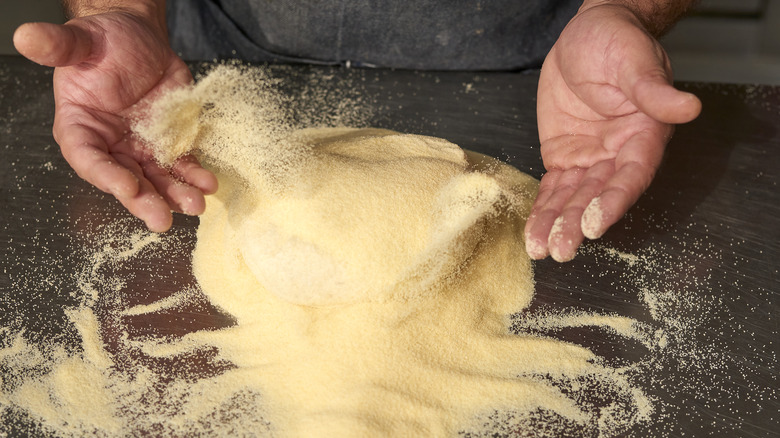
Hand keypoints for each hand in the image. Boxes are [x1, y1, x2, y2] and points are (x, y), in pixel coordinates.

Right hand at [13, 11, 216, 231]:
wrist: (139, 39)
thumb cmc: (104, 42)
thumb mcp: (82, 41)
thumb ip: (59, 46)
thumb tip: (26, 36)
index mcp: (81, 128)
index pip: (89, 158)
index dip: (107, 176)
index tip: (127, 187)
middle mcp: (111, 146)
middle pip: (126, 179)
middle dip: (144, 200)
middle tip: (161, 218)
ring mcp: (142, 148)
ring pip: (157, 178)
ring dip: (175, 194)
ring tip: (195, 205)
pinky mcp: (169, 142)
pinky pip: (183, 163)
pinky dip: (195, 175)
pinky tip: (208, 184)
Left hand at [525, 4, 700, 261]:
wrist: (587, 36)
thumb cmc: (618, 43)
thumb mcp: (635, 63)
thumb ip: (654, 91)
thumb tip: (688, 107)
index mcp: (644, 136)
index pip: (631, 176)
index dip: (614, 201)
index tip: (595, 224)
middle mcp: (618, 155)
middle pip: (598, 195)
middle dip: (578, 223)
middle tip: (562, 249)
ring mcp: (590, 159)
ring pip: (573, 198)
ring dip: (557, 224)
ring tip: (541, 250)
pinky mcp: (564, 157)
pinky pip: (552, 188)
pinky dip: (542, 209)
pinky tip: (533, 233)